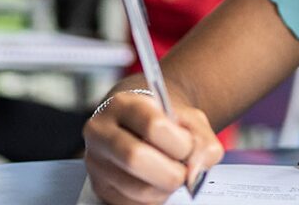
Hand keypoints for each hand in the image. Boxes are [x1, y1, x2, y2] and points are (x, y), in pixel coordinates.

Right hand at [83, 92, 223, 204]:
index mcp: (123, 105)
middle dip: (171, 171)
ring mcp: (96, 161)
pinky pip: (132, 202)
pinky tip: (158, 182)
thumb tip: (194, 173)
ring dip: (166, 188)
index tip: (189, 147)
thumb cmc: (169, 123)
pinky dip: (155, 198)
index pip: (153, 125)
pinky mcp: (99, 187)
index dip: (180, 143)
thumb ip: (202, 142)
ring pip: (136, 187)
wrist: (145, 128)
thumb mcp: (191, 120)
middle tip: (184, 171)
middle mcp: (101, 131)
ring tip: (172, 174)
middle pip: (135, 157)